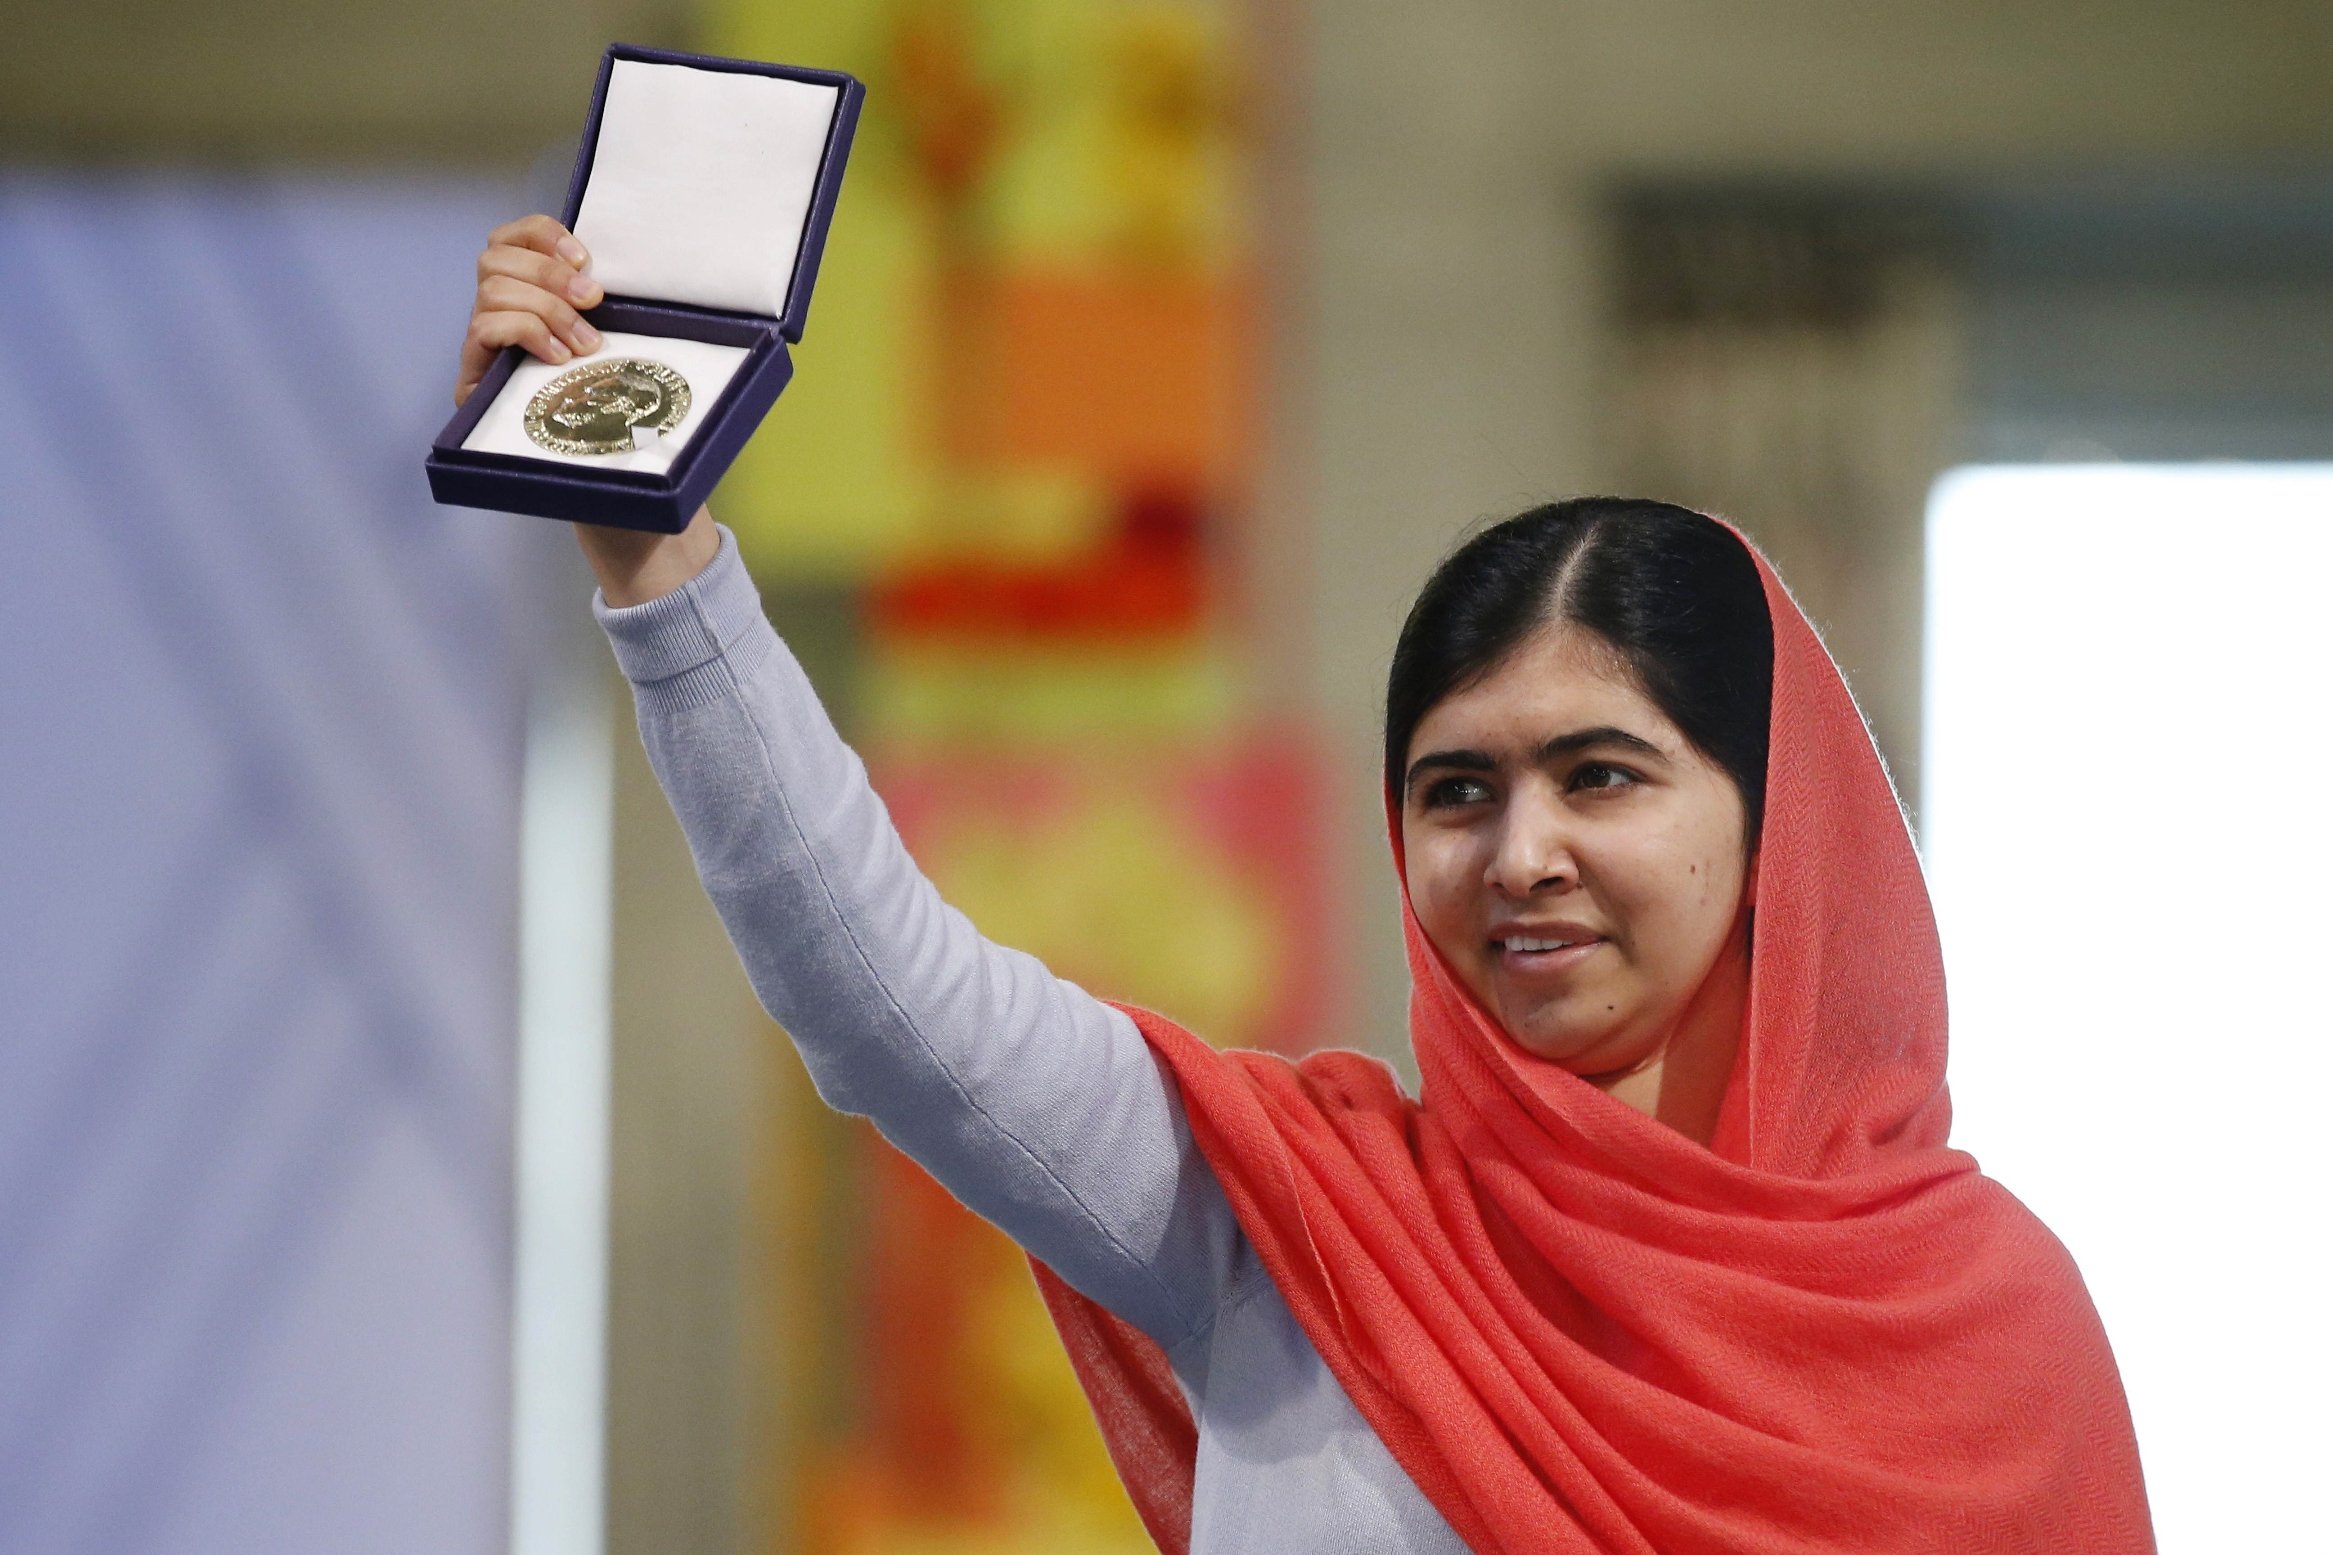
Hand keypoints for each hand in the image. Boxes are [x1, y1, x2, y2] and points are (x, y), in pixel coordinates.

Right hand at [455, 215, 718, 601]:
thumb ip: (648, 329)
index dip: (541, 233)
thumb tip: (741, 318)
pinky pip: (483, 328)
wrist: (615, 501)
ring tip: (583, 344)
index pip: (513, 237)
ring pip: (490, 287)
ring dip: (544, 306)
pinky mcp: (477, 384)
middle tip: (593, 299)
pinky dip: (525, 331)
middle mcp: (501, 318)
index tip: (585, 255)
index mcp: (535, 299)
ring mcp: (486, 350)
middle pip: (493, 255)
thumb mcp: (644, 368)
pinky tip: (559, 358)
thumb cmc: (634, 430)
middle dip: (547, 270)